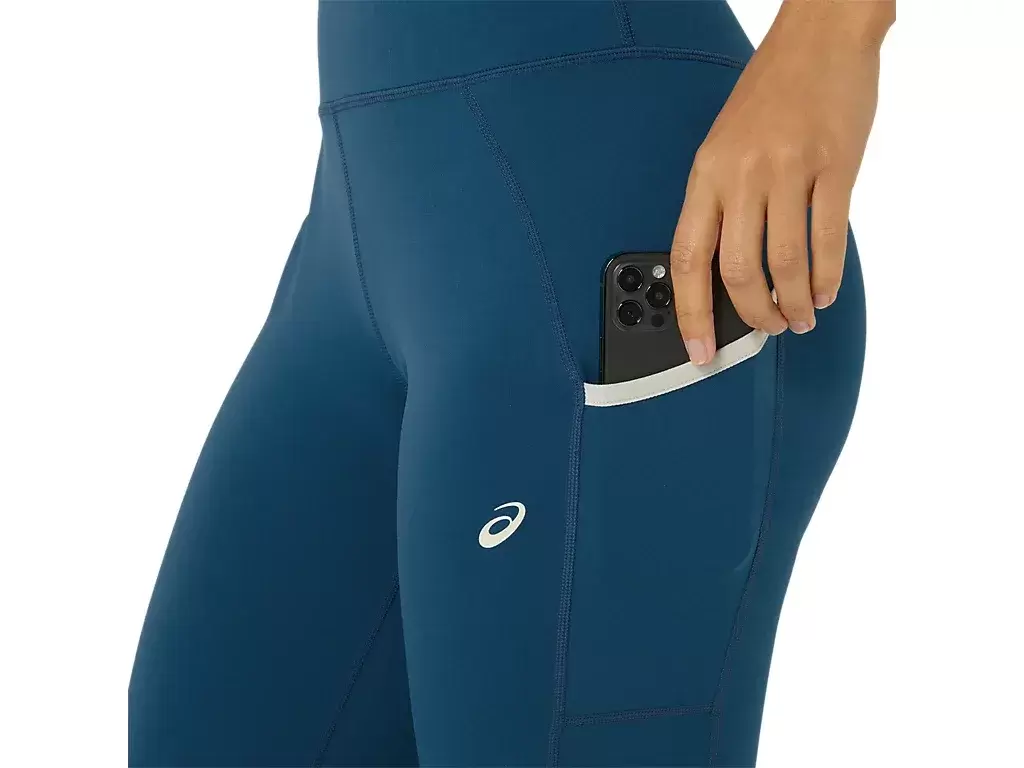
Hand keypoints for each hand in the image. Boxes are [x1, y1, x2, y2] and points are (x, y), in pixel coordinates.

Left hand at [670, 0, 892, 363]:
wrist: (820, 36)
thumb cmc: (771, 93)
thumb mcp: (724, 146)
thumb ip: (722, 204)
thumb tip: (726, 271)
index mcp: (707, 173)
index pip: (688, 258)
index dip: (691, 313)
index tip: (698, 350)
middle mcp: (742, 174)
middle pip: (738, 271)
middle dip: (753, 315)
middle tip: (767, 330)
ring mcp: (789, 170)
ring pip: (784, 263)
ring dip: (794, 303)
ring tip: (800, 318)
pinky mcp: (835, 166)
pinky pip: (828, 238)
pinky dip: (827, 277)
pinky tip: (826, 292)